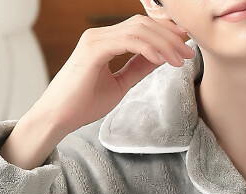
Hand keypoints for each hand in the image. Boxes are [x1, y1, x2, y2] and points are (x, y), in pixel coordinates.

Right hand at [26, 14, 195, 141]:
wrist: (57, 117)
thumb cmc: (82, 104)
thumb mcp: (119, 84)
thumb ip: (138, 68)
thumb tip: (160, 57)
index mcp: (105, 41)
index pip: (140, 28)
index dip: (165, 34)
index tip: (184, 46)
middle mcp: (99, 35)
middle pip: (143, 24)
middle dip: (169, 36)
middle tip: (189, 51)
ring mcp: (95, 39)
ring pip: (138, 30)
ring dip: (164, 43)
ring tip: (181, 58)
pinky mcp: (93, 50)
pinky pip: (128, 41)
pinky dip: (148, 48)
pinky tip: (162, 59)